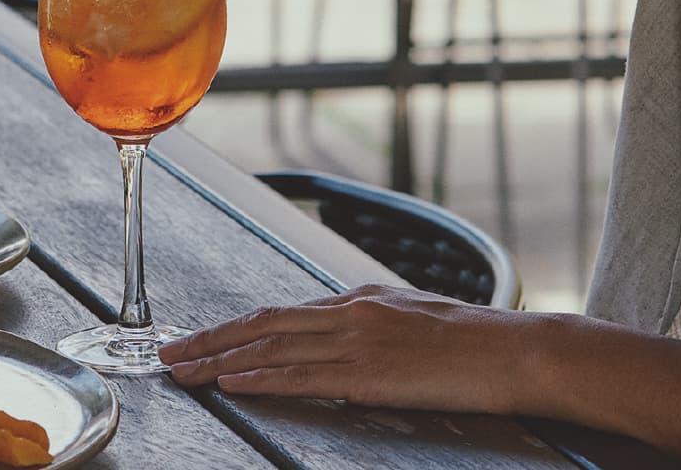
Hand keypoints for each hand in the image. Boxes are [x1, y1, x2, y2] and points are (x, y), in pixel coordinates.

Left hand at [159, 284, 537, 415]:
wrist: (511, 348)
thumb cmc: (472, 340)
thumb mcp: (413, 318)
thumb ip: (371, 324)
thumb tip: (340, 335)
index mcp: (360, 298)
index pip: (283, 312)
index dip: (236, 326)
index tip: (202, 338)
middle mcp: (350, 311)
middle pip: (263, 322)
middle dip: (211, 339)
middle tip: (169, 354)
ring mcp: (357, 340)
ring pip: (271, 347)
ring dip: (220, 360)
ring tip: (184, 372)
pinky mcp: (367, 373)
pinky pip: (300, 375)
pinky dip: (259, 377)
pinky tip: (232, 382)